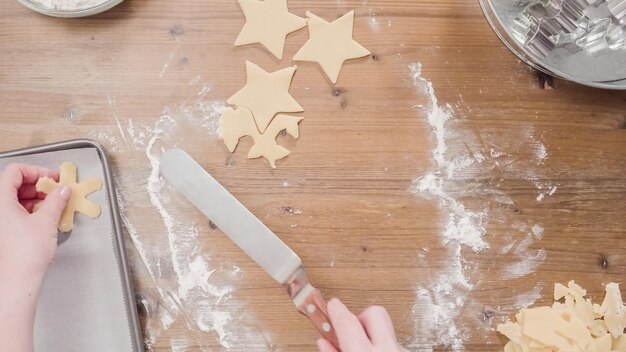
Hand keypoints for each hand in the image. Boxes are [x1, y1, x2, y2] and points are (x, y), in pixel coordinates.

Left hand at [0, 163, 71, 289]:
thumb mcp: (46, 221)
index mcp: (0, 201)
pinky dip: (30, 210)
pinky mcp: (3, 232)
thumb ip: (56, 200)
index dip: (36, 171)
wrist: (16, 282)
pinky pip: (14, 213)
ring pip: (14, 199)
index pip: (14, 171)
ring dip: (35, 198)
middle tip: (56, 192)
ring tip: (53, 206)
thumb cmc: (25, 254)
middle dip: (37, 185)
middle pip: (14, 184)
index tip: (53, 179)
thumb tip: (63, 189)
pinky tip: (44, 218)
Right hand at [317, 299, 407, 351]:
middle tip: (352, 329)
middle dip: (361, 316)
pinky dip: (384, 346)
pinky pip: (395, 342)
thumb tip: (324, 343)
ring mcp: (401, 350)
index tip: (332, 305)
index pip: (348, 322)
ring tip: (364, 348)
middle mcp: (387, 349)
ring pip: (387, 329)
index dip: (336, 311)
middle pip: (375, 312)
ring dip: (373, 335)